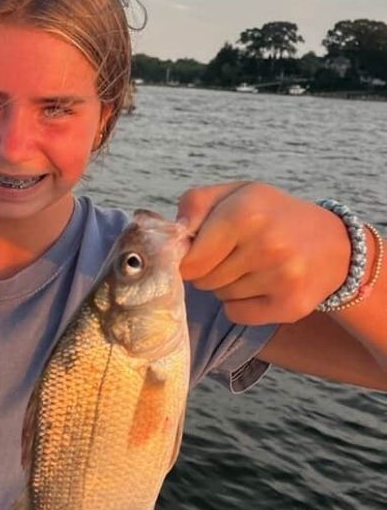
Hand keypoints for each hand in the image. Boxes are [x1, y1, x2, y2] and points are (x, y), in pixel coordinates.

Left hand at [176, 182, 349, 324]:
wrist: (335, 244)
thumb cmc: (272, 216)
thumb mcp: (236, 194)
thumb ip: (196, 204)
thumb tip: (174, 231)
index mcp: (245, 212)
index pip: (191, 260)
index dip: (188, 259)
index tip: (199, 252)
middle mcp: (266, 244)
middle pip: (203, 279)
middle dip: (208, 271)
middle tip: (232, 256)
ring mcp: (282, 277)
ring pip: (220, 296)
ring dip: (226, 286)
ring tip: (251, 267)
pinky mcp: (290, 305)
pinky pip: (237, 314)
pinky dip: (241, 305)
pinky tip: (261, 286)